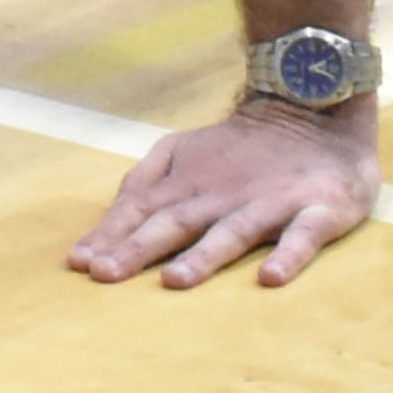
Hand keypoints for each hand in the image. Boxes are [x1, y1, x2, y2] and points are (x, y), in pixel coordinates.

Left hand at [66, 98, 374, 289]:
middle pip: (174, 223)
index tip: (77, 263)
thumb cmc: (237, 150)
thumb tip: (105, 223)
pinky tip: (269, 278)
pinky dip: (287, 257)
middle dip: (137, 249)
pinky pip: (301, 238)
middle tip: (104, 274)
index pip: (139, 211)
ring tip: (175, 281)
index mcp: (186, 184)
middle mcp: (220, 195)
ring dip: (203, 257)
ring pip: (231, 233)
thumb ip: (145, 184)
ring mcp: (268, 203)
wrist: (310, 111)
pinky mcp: (316, 211)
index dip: (109, 235)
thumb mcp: (181, 154)